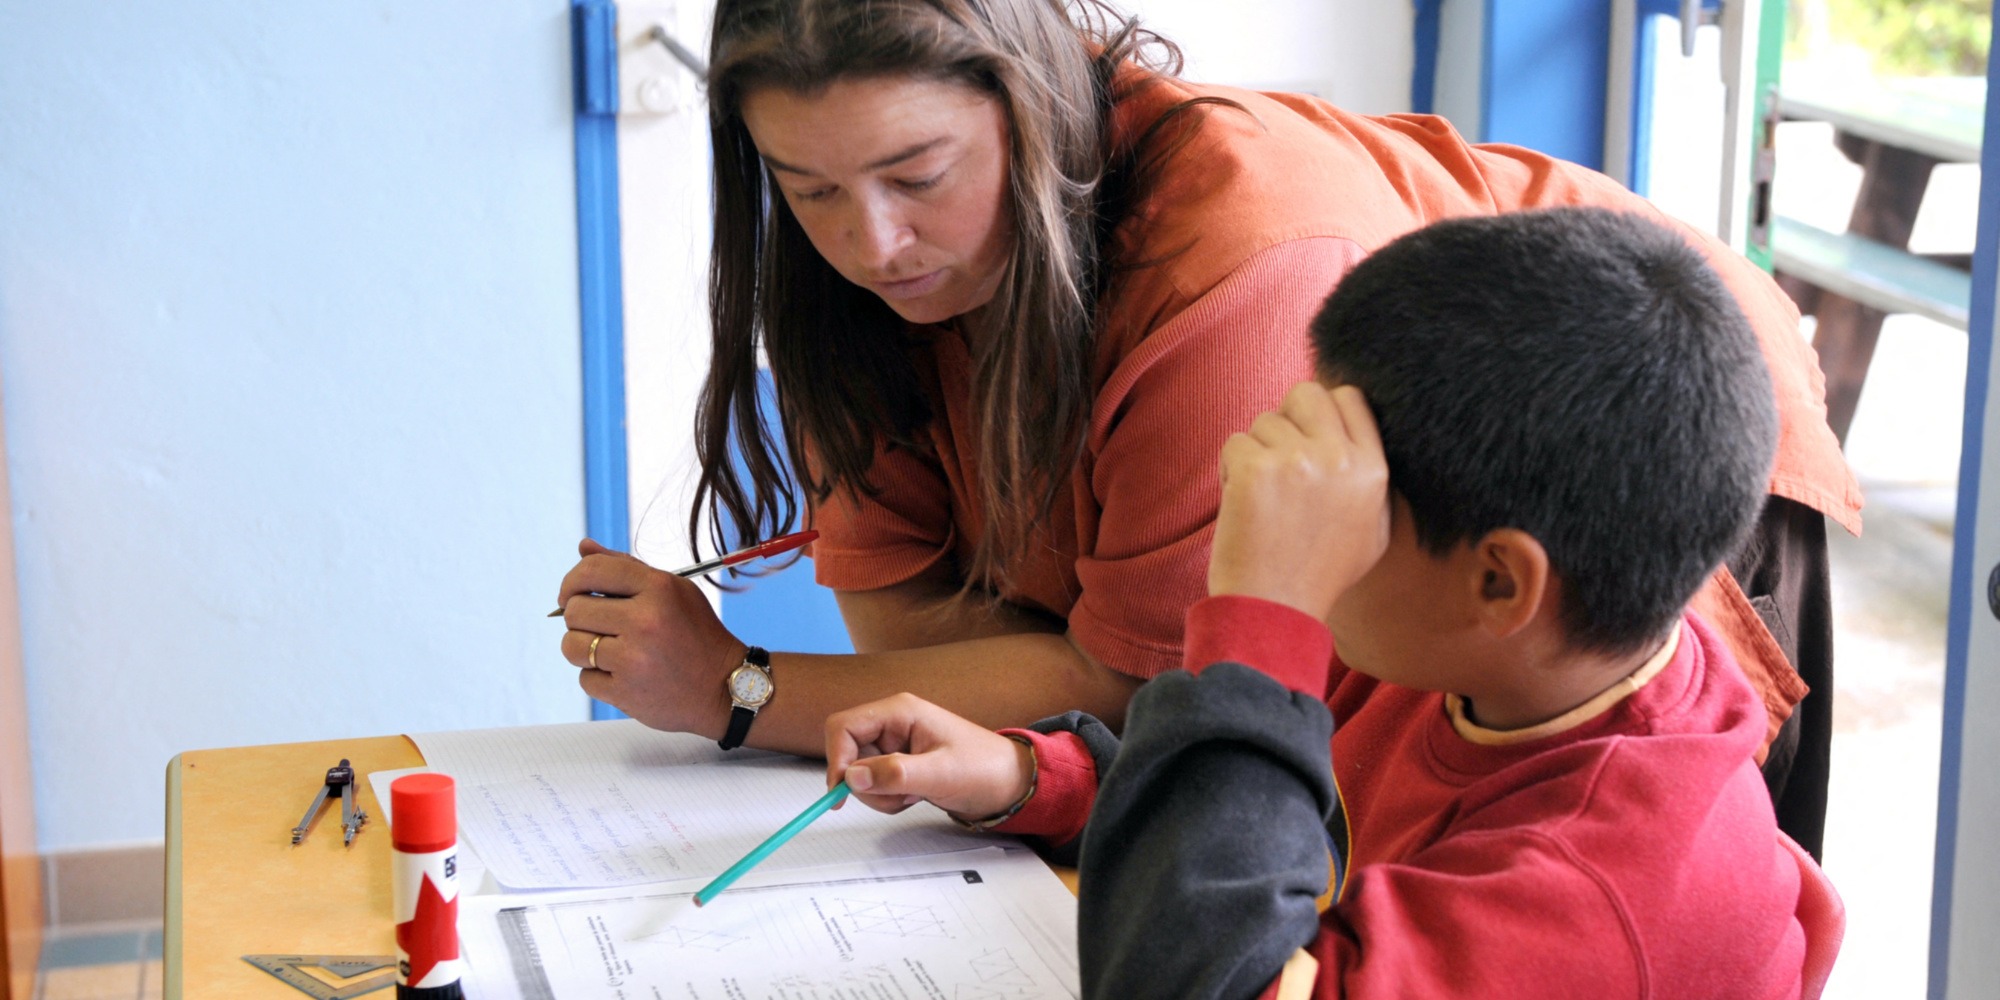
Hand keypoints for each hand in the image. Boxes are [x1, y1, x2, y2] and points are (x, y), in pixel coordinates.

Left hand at [556, 539, 743, 737]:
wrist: (724, 688)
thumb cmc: (696, 635)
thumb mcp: (674, 591)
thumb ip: (627, 567)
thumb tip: (584, 546)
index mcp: (658, 588)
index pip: (591, 570)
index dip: (571, 581)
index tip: (570, 595)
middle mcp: (644, 621)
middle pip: (574, 611)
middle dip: (580, 618)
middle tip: (602, 626)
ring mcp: (634, 659)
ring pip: (571, 646)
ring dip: (583, 649)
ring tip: (610, 651)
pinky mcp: (626, 693)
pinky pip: (585, 679)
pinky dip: (598, 677)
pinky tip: (623, 674)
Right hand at [824, 693, 1033, 821]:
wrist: (1009, 783)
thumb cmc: (984, 769)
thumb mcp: (941, 774)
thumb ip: (896, 774)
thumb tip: (853, 777)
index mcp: (900, 711)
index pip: (844, 726)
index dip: (837, 758)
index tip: (843, 790)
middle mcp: (893, 723)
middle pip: (847, 752)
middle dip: (864, 783)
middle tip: (895, 797)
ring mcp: (894, 744)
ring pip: (859, 773)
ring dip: (878, 794)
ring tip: (913, 795)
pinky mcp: (899, 764)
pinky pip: (874, 784)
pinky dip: (887, 797)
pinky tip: (915, 795)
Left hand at [1209, 382, 1389, 619]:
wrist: (1274, 609)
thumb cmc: (1319, 574)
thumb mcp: (1372, 530)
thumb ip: (1371, 477)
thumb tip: (1354, 434)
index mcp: (1373, 470)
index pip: (1351, 397)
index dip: (1323, 411)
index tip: (1307, 437)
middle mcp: (1340, 459)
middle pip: (1305, 394)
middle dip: (1286, 418)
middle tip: (1277, 458)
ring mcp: (1297, 462)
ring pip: (1264, 421)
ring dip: (1256, 452)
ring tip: (1263, 498)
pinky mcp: (1255, 470)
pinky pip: (1234, 443)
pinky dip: (1230, 470)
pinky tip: (1241, 504)